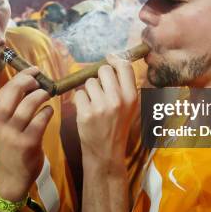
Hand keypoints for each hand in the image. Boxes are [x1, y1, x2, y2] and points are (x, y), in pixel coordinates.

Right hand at [0, 67, 53, 200]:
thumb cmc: (9, 143)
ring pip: (29, 104)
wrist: (11, 174)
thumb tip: (30, 78)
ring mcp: (12, 133)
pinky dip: (47, 112)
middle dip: (29, 81)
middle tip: (40, 81)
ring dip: (41, 95)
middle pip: (14, 91)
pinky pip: (40, 120)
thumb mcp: (2, 123)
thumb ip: (11, 103)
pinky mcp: (27, 143)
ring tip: (47, 95)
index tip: (35, 71)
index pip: (6, 87)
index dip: (22, 75)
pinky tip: (48, 112)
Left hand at [74, 54, 137, 169]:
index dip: (115, 59)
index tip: (109, 59)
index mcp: (131, 97)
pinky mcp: (85, 113)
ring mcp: (101, 106)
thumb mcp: (130, 107)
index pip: (124, 66)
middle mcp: (118, 99)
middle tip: (101, 89)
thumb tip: (114, 60)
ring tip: (95, 105)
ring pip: (89, 82)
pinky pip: (79, 94)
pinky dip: (80, 101)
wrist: (106, 153)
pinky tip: (87, 112)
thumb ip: (124, 86)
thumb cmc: (117, 127)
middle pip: (104, 70)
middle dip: (99, 76)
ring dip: (89, 91)